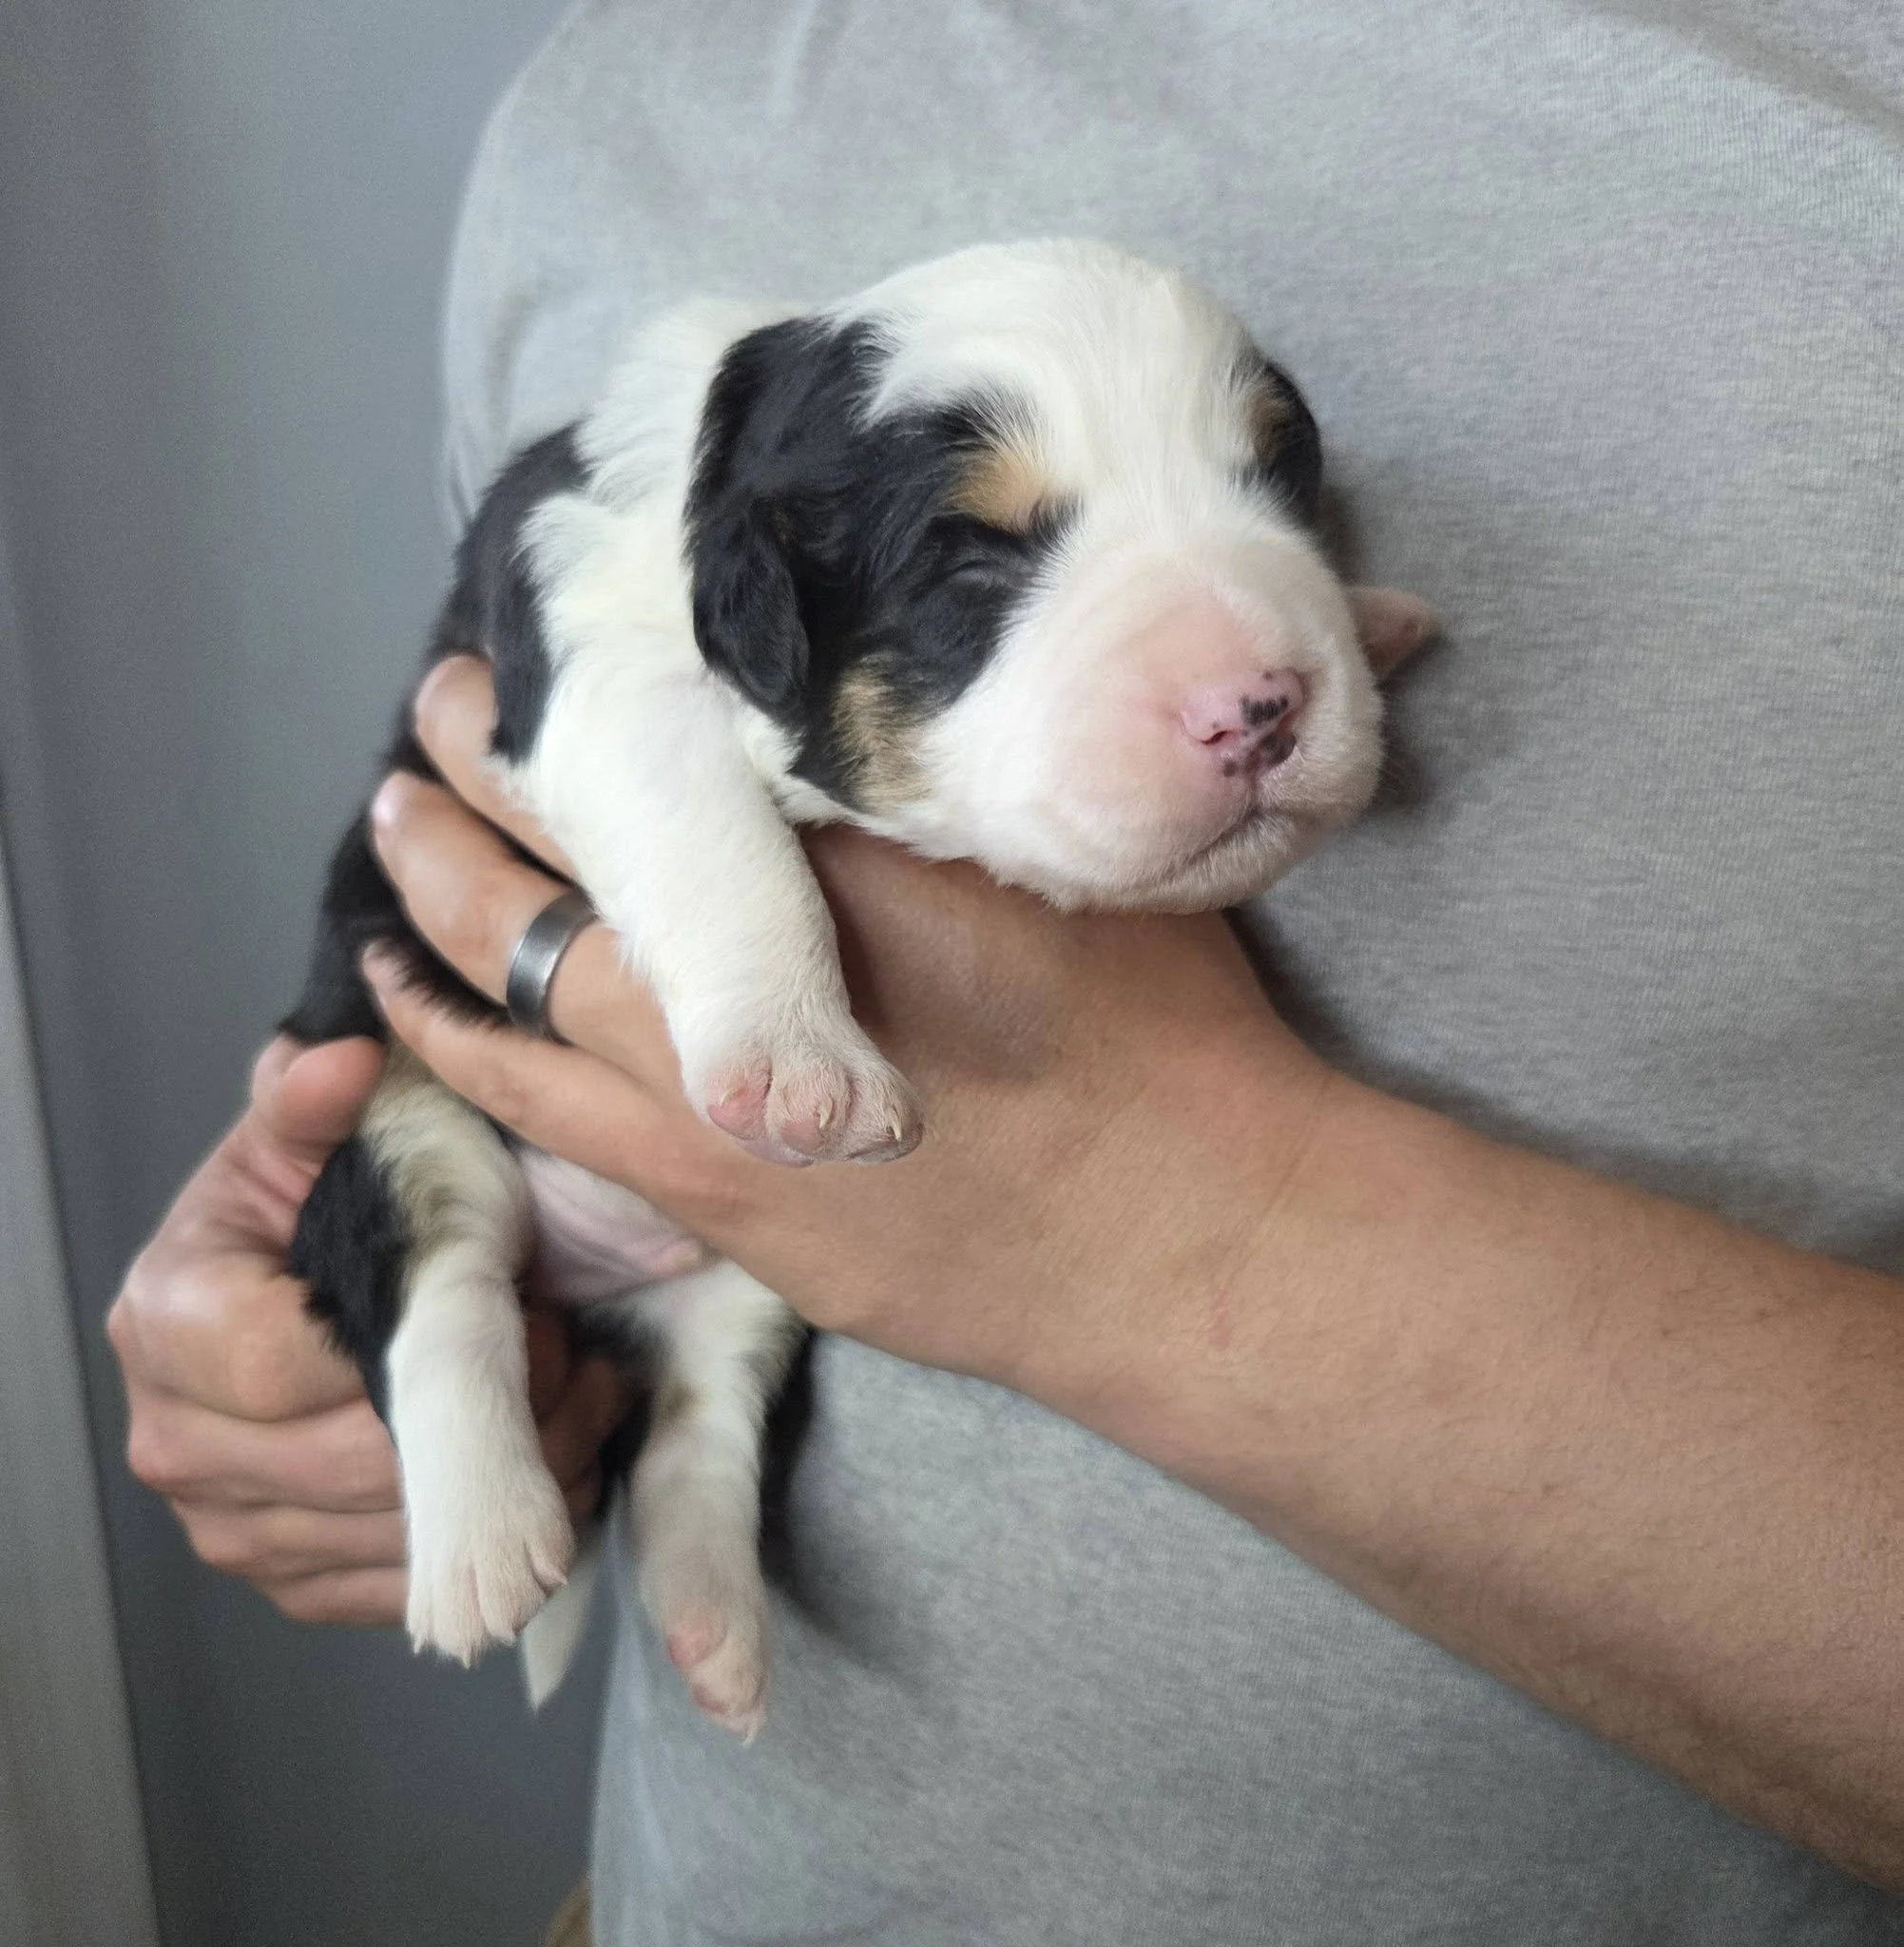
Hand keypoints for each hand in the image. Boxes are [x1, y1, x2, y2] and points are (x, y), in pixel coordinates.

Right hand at [110, 1033, 629, 1624]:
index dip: (420, 1347)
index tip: (523, 1302)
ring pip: (393, 1536)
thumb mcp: (309, 1135)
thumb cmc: (314, 1201)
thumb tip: (341, 1060)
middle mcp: (177, 1439)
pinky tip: (547, 1455)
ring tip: (578, 1391)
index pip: (283, 1367)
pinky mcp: (291, 1578)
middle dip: (493, 1414)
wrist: (298, 1281)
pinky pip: (398, 1584)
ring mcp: (228, 1524)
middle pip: (352, 1467)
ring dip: (514, 1474)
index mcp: (169, 1321)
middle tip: (577, 1349)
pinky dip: (489, 1527)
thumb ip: (313, 1100)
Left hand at [362, 654, 1327, 1402]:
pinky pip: (544, 1122)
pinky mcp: (712, 1207)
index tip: (504, 668)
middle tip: (427, 730)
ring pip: (509, 1004)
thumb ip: (910, 802)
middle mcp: (729, 985)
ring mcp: (703, 1111)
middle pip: (539, 875)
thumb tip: (812, 749)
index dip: (540, 715)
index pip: (623, 773)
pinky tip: (440, 1022)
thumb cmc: (1156, 1035)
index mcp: (816, 871)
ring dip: (433, 926)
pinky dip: (476, 1053)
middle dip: (460, 796)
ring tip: (393, 861)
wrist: (1179, 1238)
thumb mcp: (1046, 859)